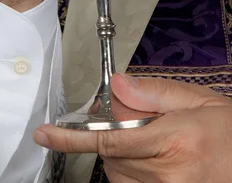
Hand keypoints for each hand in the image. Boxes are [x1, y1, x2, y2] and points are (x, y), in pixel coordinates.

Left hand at [34, 73, 231, 181]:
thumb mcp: (198, 100)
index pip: (109, 140)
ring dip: (121, 154)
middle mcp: (169, 175)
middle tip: (134, 118)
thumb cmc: (231, 132)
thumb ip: (154, 93)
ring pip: (118, 174)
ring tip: (153, 139)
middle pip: (111, 156)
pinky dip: (130, 171)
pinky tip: (152, 158)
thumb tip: (116, 85)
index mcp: (175, 142)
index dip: (72, 138)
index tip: (46, 134)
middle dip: (110, 133)